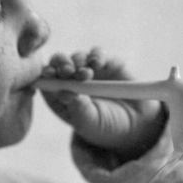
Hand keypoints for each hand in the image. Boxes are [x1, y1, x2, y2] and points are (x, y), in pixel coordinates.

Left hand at [41, 49, 165, 162]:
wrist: (136, 125)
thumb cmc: (106, 128)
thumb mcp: (90, 124)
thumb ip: (78, 109)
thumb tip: (65, 93)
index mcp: (60, 98)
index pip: (46, 82)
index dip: (46, 76)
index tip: (50, 74)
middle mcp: (72, 81)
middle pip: (59, 65)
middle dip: (61, 64)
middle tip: (68, 70)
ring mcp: (89, 70)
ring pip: (77, 57)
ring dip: (78, 61)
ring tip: (87, 73)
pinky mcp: (107, 63)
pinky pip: (98, 54)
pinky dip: (96, 55)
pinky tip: (98, 63)